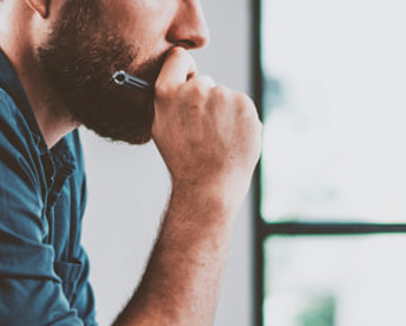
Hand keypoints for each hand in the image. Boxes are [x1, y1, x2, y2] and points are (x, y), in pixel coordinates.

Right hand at [151, 47, 261, 210]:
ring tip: (218, 140)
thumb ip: (168, 101)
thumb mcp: (161, 128)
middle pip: (205, 82)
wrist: (209, 186)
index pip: (178, 58)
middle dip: (206, 100)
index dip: (184, 69)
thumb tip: (178, 81)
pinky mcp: (244, 104)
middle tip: (204, 130)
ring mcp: (222, 96)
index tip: (189, 81)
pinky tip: (232, 140)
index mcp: (168, 93)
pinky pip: (242, 106)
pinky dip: (241, 120)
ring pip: (225, 96)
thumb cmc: (184, 162)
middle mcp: (195, 89)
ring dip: (224, 113)